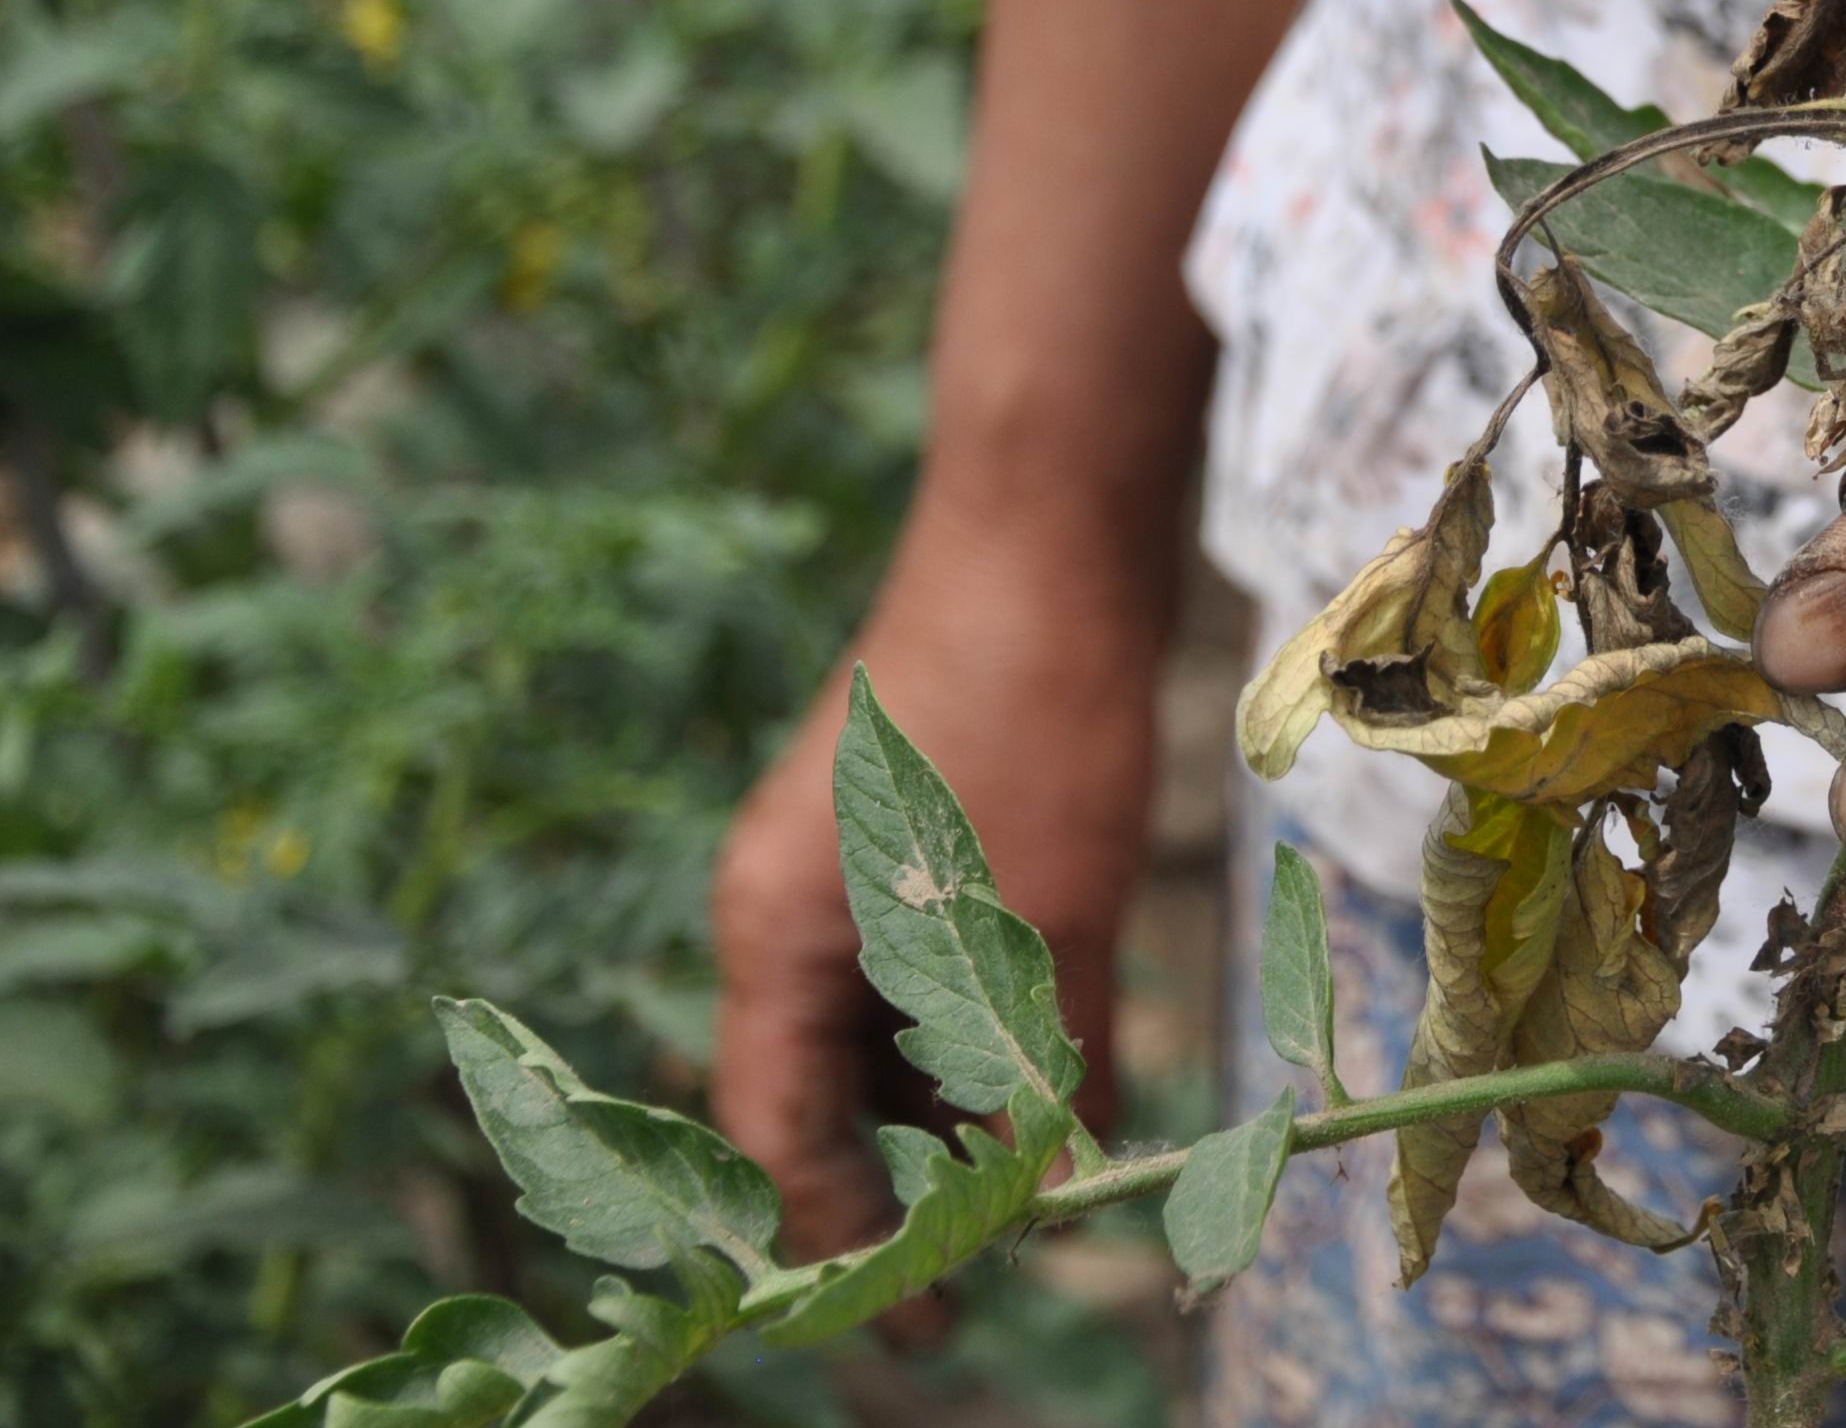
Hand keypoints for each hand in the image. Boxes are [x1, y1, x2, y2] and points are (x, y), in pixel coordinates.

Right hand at [711, 544, 1162, 1275]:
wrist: (1050, 526)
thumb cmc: (1034, 712)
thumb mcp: (1060, 912)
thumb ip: (1051, 1055)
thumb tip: (1072, 1180)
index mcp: (769, 935)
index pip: (772, 1137)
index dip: (834, 1240)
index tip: (907, 1323)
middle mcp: (778, 902)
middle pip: (811, 1088)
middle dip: (888, 1183)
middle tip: (968, 1277)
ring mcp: (833, 856)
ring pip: (872, 1024)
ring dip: (939, 1104)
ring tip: (1022, 1189)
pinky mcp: (900, 820)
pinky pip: (914, 958)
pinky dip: (970, 1021)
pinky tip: (1048, 1067)